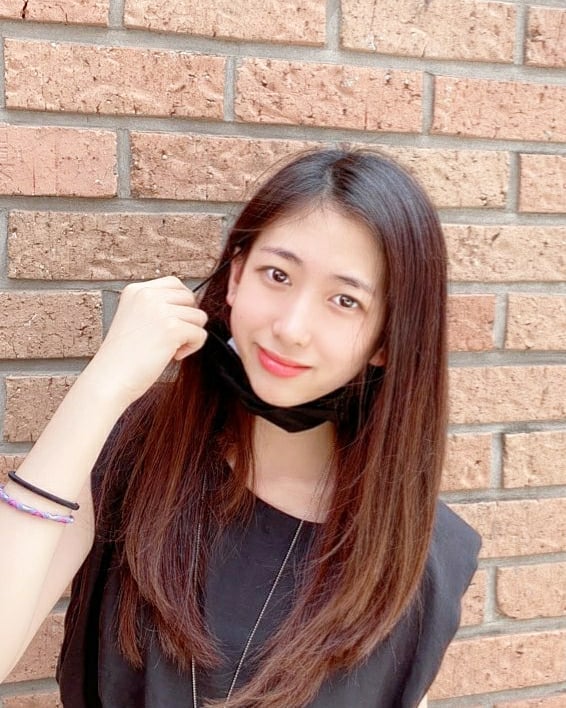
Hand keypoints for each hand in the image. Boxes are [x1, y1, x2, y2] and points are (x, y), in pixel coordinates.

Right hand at [85, 276, 207, 405]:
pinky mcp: (172, 328)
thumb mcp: (134, 319)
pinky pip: (200, 334)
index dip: (181, 304)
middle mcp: (147, 295)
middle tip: (170, 339)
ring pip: (198, 316)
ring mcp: (160, 310)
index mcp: (136, 290)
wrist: (109, 379)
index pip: (175, 284)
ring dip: (190, 335)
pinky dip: (193, 347)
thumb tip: (190, 306)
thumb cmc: (123, 357)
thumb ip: (157, 308)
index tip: (171, 323)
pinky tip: (174, 356)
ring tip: (170, 349)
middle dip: (187, 320)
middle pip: (190, 298)